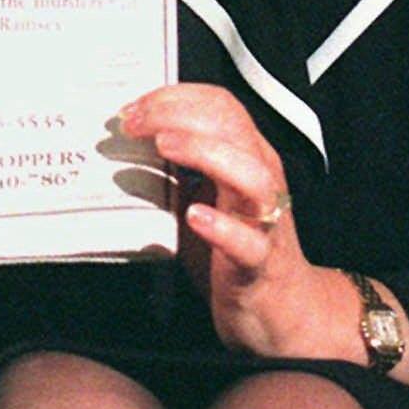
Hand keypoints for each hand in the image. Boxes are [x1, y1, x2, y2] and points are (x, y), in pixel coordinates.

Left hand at [121, 83, 357, 362]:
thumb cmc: (236, 247)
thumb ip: (176, 170)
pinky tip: (194, 216)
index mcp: (248, 157)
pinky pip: (249, 242)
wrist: (280, 310)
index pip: (221, 106)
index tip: (133, 107)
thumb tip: (127, 144)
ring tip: (164, 147)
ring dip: (205, 153)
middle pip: (232, 129)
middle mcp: (262, 181)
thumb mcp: (203, 196)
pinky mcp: (261, 264)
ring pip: (251, 175)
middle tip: (132, 123)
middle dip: (177, 116)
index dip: (176, 98)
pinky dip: (222, 226)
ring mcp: (265, 221)